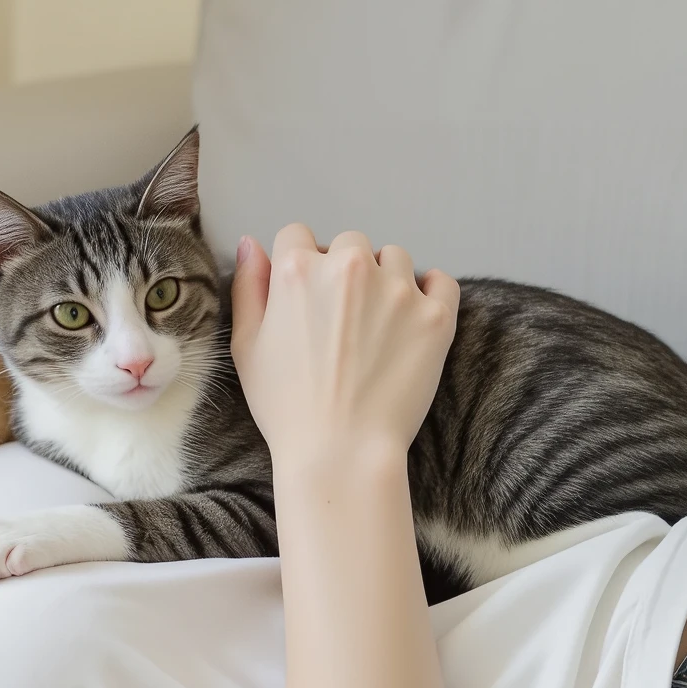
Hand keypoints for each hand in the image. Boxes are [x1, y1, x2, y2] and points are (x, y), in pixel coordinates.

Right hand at [230, 225, 458, 480]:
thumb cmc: (286, 407)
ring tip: (379, 325)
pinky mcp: (435, 316)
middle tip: (344, 319)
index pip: (298, 236)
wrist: (341, 451)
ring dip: (386, 280)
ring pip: (394, 258)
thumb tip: (253, 245)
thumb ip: (248, 286)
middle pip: (349, 244)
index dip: (300, 265)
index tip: (307, 297)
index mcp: (298, 270)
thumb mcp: (246, 346)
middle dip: (344, 271)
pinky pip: (441, 281)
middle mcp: (349, 267)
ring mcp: (397, 289)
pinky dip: (431, 292)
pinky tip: (414, 317)